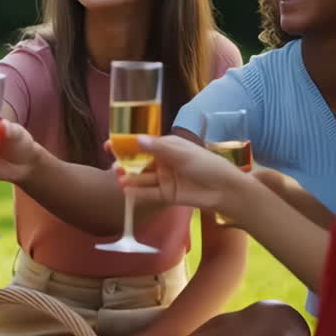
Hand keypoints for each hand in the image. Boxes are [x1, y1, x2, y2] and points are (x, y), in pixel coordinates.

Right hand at [112, 135, 253, 214]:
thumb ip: (158, 149)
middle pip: (140, 162)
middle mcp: (164, 162)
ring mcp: (165, 179)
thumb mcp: (182, 154)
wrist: (226, 190)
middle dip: (125, 163)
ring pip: (142, 178)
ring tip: (118, 178)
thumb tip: (136, 139)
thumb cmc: (207, 165)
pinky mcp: (167, 195)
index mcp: (168, 147)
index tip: (110, 144)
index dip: (127, 144)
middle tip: (112, 164)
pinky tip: (127, 192)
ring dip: (129, 178)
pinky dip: (138, 193)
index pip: (143, 144)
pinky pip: (149, 193)